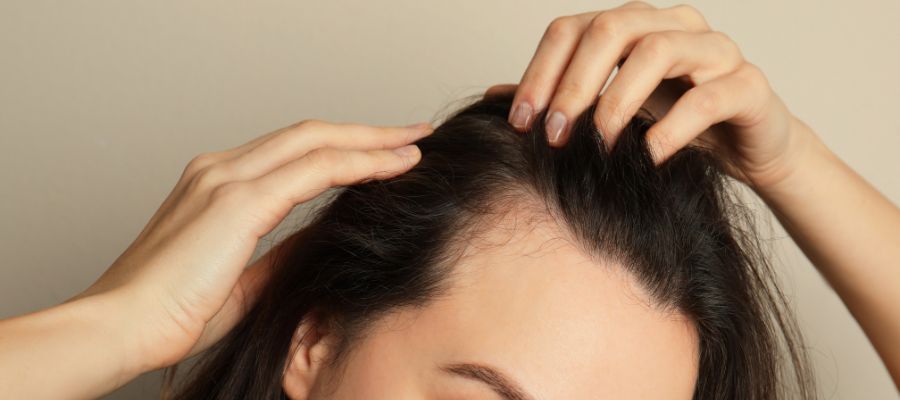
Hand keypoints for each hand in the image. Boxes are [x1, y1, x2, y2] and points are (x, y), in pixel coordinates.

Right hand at [74, 120, 432, 370]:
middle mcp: (220, 169)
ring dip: (371, 139)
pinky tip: (393, 165)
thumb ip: (282, 253)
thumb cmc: (171, 312)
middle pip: (310, 133)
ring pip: (317, 140)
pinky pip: (315, 168)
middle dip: (366, 131)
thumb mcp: (244, 279)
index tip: (382, 154)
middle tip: (411, 133)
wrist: (123, 326)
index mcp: (216, 183)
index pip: (293, 151)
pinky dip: (359, 162)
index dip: (341, 147)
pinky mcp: (237, 200)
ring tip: (414, 142)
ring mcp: (226, 178)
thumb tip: (322, 238)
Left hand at [490, 1, 817, 189]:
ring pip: (658, 51)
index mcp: (634, 24)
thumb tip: (494, 95)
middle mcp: (674, 24)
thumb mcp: (610, 110)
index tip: (520, 121)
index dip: (540, 72)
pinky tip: (650, 156)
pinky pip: (708, 96)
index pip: (572, 29)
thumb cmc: (673, 123)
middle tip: (555, 135)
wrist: (748, 148)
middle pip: (612, 29)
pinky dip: (673, 128)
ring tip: (601, 146)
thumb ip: (560, 98)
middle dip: (574, 85)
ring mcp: (715, 50)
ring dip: (618, 101)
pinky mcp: (748, 85)